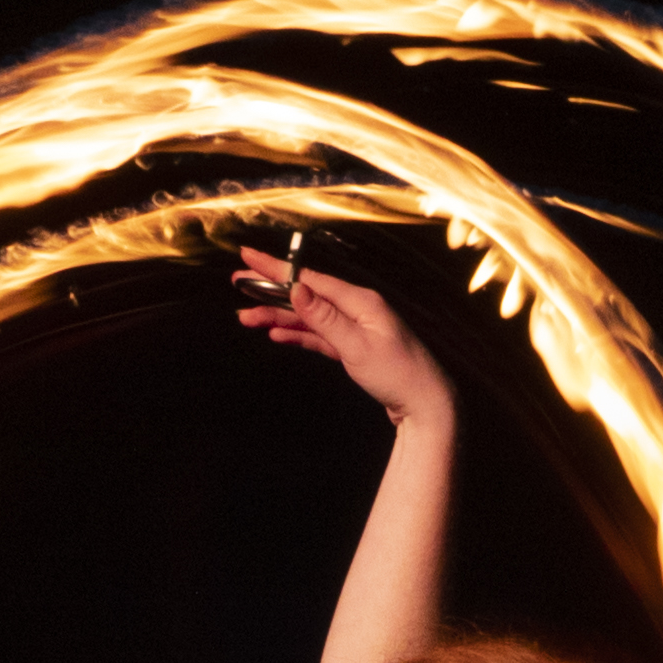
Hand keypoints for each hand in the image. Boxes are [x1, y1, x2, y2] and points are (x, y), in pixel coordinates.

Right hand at [236, 242, 449, 427]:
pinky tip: (277, 334)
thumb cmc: (397, 374)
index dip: (277, 269)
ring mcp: (355, 328)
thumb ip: (324, 318)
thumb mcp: (356, 346)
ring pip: (309, 318)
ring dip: (278, 317)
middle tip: (237, 285)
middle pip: (306, 296)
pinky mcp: (354, 348)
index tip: (249, 256)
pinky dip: (298, 334)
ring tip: (246, 317)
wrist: (425, 406)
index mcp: (360, 301)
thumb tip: (297, 289)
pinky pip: (319, 336)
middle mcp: (357, 309)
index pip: (310, 279)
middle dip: (270, 292)